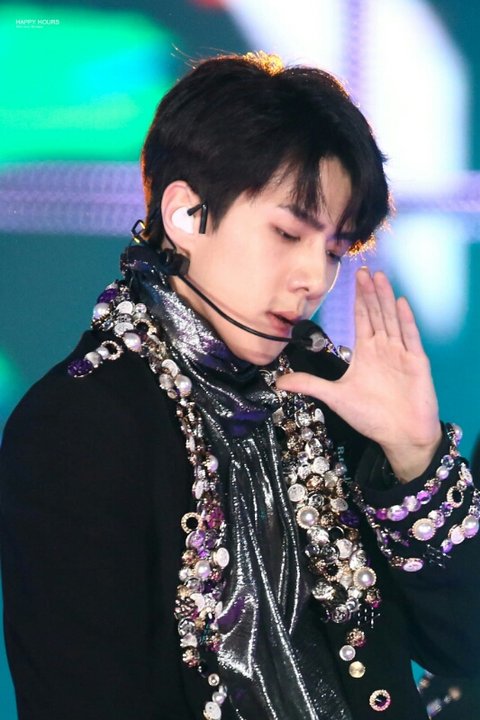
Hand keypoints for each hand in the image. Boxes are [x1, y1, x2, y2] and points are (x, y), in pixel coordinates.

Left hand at [276, 268, 441, 481]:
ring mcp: (401, 353)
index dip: (358, 299)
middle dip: (370, 292)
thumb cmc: (371, 417)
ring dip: (385, 298)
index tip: (354, 278)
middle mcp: (383, 349)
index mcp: (366, 353)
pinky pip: (410, 337)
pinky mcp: (416, 362)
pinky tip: (399, 302)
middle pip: (376, 314)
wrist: (400, 436)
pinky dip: (405, 320)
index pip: (362, 319)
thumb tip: (280, 382)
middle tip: (364, 269)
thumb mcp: (335, 397)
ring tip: (379, 277)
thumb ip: (310, 385)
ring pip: (391, 319)